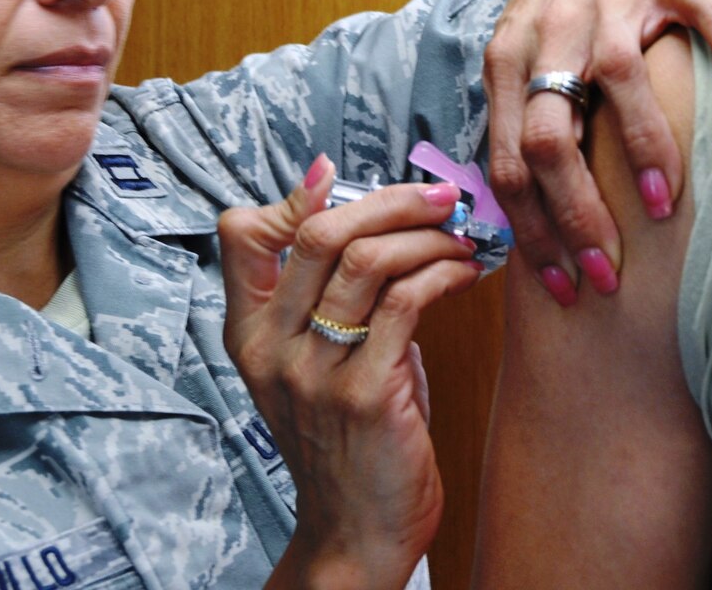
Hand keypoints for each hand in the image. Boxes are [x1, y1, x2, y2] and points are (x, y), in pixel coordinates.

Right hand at [219, 157, 481, 589]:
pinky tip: (467, 272)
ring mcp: (316, 374)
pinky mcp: (367, 396)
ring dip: (429, 235)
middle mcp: (273, 350)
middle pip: (320, 234)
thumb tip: (366, 210)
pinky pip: (408, 303)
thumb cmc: (350, 439)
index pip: (244, 235)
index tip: (346, 178)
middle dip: (390, 200)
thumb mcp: (320, 361)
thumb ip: (331, 295)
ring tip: (463, 234)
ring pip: (369, 262)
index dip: (295, 196)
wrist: (356, 533)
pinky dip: (445, 273)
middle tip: (440, 194)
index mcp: (250, 335)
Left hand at [483, 0, 711, 306]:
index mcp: (507, 66)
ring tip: (661, 206)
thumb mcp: (518, 67)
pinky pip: (696, 3)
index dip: (532, 231)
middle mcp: (550, 36)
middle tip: (609, 270)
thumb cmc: (554, 18)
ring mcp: (607, 5)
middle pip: (550, 137)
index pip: (508, 164)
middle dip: (578, 215)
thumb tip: (518, 229)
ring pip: (619, 80)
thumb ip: (518, 129)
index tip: (562, 284)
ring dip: (642, 151)